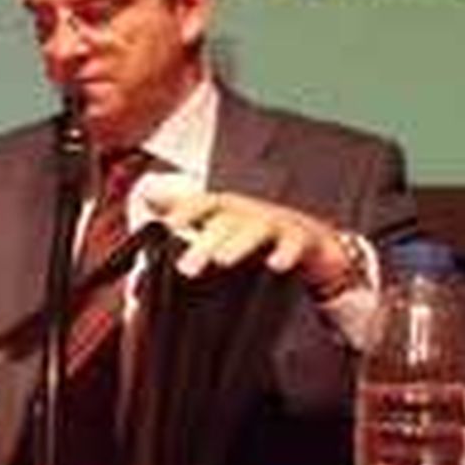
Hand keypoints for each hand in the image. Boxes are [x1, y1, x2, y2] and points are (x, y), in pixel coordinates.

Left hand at [145, 186, 359, 294]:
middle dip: (204, 242)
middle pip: (225, 222)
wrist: (315, 242)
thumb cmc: (260, 233)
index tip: (165, 227)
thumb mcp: (222, 222)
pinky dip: (286, 253)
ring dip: (239, 244)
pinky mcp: (304, 239)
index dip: (184, 211)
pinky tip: (275, 266)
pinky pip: (296, 244)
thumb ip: (186, 212)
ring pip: (257, 230)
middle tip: (185, 268)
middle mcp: (250, 211)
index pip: (203, 204)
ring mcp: (278, 223)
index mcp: (228, 209)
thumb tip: (148, 196)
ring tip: (222, 260)